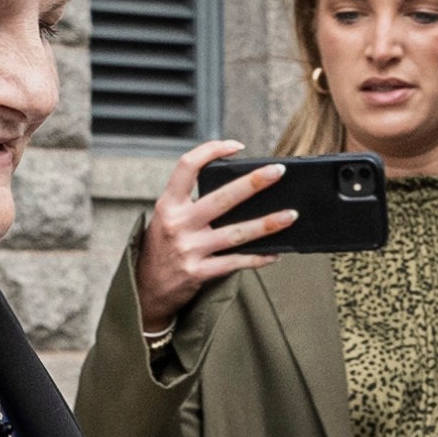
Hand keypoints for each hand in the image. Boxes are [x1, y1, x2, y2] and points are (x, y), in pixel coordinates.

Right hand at [134, 140, 295, 333]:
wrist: (147, 290)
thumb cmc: (163, 248)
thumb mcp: (167, 218)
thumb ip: (192, 203)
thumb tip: (239, 189)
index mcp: (168, 204)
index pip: (187, 166)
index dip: (211, 151)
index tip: (236, 146)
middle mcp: (177, 223)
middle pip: (222, 198)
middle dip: (253, 183)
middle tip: (278, 172)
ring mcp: (188, 249)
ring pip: (236, 232)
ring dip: (267, 224)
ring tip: (291, 215)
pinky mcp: (199, 272)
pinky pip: (236, 262)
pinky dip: (258, 257)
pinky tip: (275, 253)